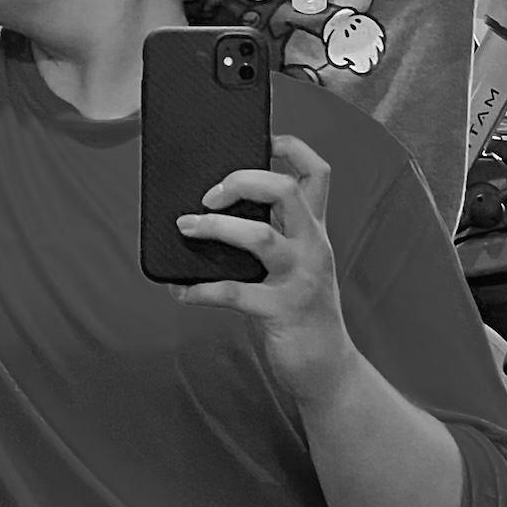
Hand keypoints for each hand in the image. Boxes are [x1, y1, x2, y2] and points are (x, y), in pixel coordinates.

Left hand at [170, 134, 355, 399]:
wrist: (327, 369)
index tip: (261, 137)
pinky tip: (178, 290)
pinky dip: (199, 289)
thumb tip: (212, 212)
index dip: (290, 146)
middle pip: (286, 190)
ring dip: (216, 227)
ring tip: (185, 226)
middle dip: (243, 180)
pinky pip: (233, 293)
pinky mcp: (281, 311)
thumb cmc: (301, 312)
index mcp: (315, 230)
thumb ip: (271, 237)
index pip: (317, 172)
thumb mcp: (295, 265)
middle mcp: (313, 247)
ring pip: (260, 236)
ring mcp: (299, 278)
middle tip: (209, 193)